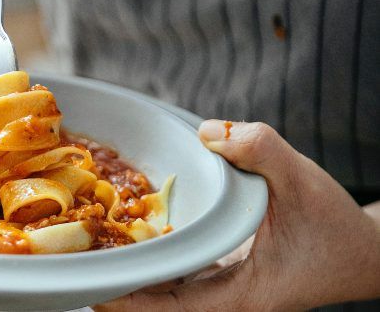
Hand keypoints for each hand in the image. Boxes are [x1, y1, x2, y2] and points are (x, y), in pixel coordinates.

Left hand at [94, 120, 379, 310]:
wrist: (363, 251)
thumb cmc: (337, 227)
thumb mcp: (304, 181)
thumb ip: (261, 151)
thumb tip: (210, 132)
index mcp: (240, 296)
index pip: (169, 309)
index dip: (128, 301)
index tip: (92, 288)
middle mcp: (225, 299)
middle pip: (156, 301)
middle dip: (117, 283)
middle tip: (75, 259)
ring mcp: (222, 289)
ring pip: (164, 288)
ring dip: (131, 269)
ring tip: (90, 244)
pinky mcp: (223, 274)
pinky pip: (178, 271)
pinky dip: (153, 256)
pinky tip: (131, 234)